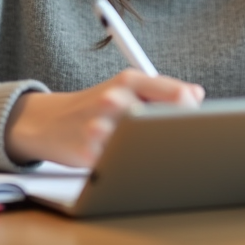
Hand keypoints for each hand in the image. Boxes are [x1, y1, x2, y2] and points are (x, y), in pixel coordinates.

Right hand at [4, 70, 203, 166]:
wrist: (46, 122)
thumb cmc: (94, 105)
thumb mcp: (125, 87)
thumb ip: (162, 89)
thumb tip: (197, 94)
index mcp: (129, 80)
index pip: (179, 95)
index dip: (193, 112)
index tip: (195, 121)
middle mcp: (115, 100)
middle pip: (165, 122)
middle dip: (174, 133)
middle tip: (173, 139)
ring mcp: (101, 127)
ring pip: (146, 145)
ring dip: (154, 151)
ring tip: (148, 150)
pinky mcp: (90, 154)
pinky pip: (125, 163)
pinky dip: (132, 164)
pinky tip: (126, 160)